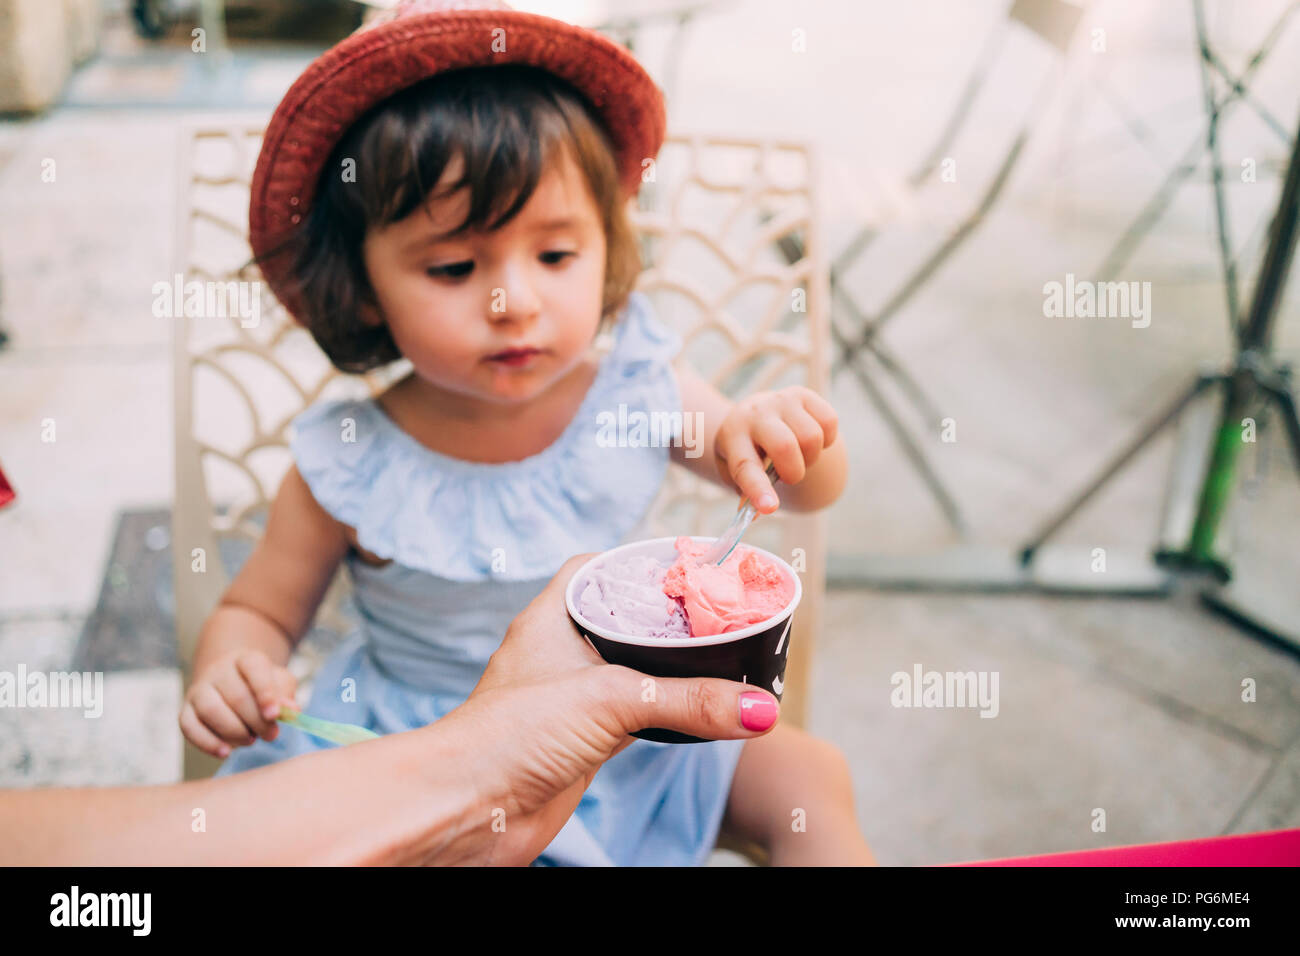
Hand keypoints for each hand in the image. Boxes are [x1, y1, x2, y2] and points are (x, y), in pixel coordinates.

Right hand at [179, 650, 297, 756]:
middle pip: (235, 695)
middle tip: (271, 734)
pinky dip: (207, 742)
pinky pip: (189, 727)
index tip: (275, 715)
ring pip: (211, 710)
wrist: (230, 681)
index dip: (265, 692)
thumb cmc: (260, 685)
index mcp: (245, 659)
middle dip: (256, 721)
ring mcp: (199, 690)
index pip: (254, 668)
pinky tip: (225, 752)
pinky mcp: (185, 710)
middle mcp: (219, 671)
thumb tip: (290, 711)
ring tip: (250, 740)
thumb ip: (285, 694)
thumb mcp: (279, 682)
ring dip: (233, 731)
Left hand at [436, 553, 780, 864]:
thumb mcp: (610, 701)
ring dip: (670, 669)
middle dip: (669, 618)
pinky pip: (633, 718)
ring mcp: (569, 699)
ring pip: (632, 671)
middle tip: (720, 612)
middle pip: (624, 620)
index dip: (640, 562)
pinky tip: (694, 712)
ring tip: (719, 656)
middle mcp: (559, 653)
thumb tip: (758, 709)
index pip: (597, 569)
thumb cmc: (507, 738)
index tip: (687, 564)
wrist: (466, 811)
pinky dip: (665, 713)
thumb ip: (688, 701)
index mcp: (552, 618)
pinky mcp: (581, 742)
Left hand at [714, 386, 838, 513]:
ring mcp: (781, 400)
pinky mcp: (804, 395)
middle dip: (794, 472)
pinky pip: (830, 421)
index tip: (770, 508)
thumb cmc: (746, 450)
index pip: (746, 466)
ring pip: (812, 437)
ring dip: (811, 457)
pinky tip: (809, 440)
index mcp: (733, 436)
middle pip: (786, 446)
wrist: (751, 414)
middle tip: (788, 476)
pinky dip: (826, 440)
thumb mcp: (734, 471)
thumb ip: (746, 493)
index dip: (758, 489)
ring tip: (798, 456)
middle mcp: (756, 414)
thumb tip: (758, 513)